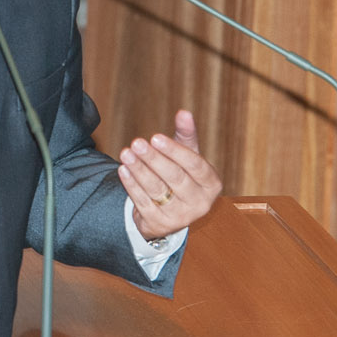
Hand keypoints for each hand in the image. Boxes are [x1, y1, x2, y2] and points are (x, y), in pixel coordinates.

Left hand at [117, 110, 222, 240]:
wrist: (169, 211)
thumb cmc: (182, 175)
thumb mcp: (187, 155)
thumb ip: (186, 134)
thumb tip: (184, 112)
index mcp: (211, 184)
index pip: (194, 165)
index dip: (174, 150)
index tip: (155, 137)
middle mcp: (200, 203)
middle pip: (175, 178)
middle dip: (154, 159)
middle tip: (136, 142)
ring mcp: (181, 217)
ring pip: (157, 190)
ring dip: (139, 170)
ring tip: (126, 153)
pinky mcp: (160, 224)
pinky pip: (143, 202)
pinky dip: (132, 185)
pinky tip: (124, 170)